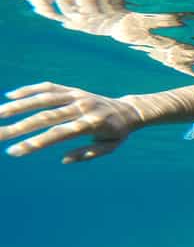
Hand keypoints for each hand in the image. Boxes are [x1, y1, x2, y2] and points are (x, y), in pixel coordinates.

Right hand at [0, 82, 141, 162]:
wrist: (128, 110)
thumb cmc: (117, 133)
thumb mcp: (110, 147)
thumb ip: (88, 154)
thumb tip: (63, 159)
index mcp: (91, 124)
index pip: (58, 134)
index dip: (36, 142)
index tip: (14, 151)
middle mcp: (82, 107)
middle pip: (45, 117)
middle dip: (19, 127)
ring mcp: (76, 95)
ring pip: (43, 99)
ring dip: (18, 106)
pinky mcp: (72, 89)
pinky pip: (48, 87)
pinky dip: (29, 90)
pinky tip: (10, 96)